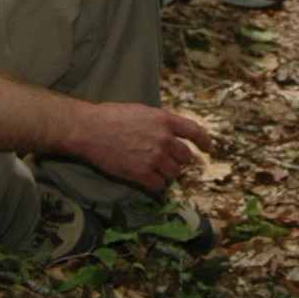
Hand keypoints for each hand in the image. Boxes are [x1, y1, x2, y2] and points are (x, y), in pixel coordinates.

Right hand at [74, 101, 213, 191]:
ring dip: (165, 173)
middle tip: (163, 160)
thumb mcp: (141, 111)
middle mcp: (164, 138)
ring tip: (149, 168)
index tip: (208, 149)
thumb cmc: (110, 117)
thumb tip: (170, 134)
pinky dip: (154, 185)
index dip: (204, 141)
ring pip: (174, 173)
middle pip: (185, 157)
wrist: (90, 129)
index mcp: (164, 120)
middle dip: (176, 160)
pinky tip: (143, 178)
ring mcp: (154, 157)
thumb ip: (159, 123)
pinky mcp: (142, 173)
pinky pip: (159, 186)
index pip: (194, 131)